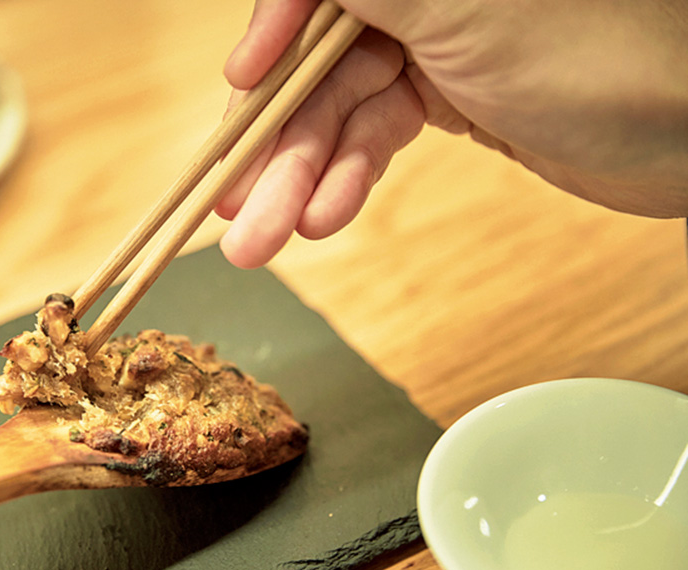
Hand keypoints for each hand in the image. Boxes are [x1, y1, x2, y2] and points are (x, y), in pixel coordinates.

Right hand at [217, 0, 687, 267]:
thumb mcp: (460, 7)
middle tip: (231, 214)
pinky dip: (347, 178)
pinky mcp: (444, 95)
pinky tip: (327, 218)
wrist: (684, 136)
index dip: (270, 37)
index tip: (241, 89)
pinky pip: (373, 135)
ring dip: (301, 180)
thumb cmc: (597, 54)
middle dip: (274, 144)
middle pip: (315, 63)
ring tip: (268, 240)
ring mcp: (430, 42)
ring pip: (338, 111)